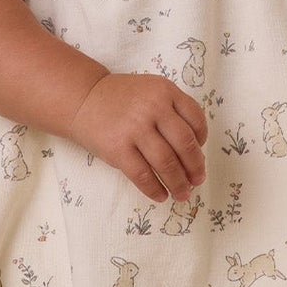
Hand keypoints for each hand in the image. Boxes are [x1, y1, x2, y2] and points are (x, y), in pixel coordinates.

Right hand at [69, 72, 207, 200]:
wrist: (83, 99)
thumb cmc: (122, 99)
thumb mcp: (151, 91)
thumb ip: (173, 111)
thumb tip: (194, 152)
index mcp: (165, 91)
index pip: (196, 119)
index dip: (202, 140)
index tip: (200, 152)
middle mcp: (153, 107)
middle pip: (185, 144)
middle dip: (195, 167)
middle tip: (197, 181)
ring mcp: (135, 128)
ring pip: (166, 163)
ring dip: (178, 183)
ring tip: (182, 194)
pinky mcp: (118, 148)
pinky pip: (142, 175)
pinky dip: (155, 189)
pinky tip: (161, 195)